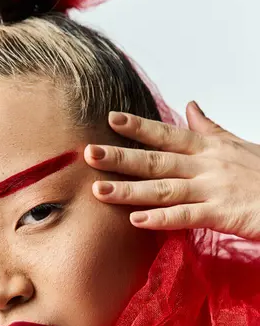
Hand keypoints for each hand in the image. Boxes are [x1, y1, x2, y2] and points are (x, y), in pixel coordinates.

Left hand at [84, 101, 259, 240]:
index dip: (138, 127)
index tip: (110, 119)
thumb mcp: (236, 145)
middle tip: (89, 153)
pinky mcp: (221, 214)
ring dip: (130, 190)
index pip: (168, 134)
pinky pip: (185, 216)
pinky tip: (136, 220)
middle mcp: (206, 165)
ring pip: (164, 188)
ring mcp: (213, 189)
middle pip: (157, 160)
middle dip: (121, 157)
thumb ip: (209, 129)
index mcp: (209, 148)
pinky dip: (160, 219)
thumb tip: (190, 106)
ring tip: (99, 191)